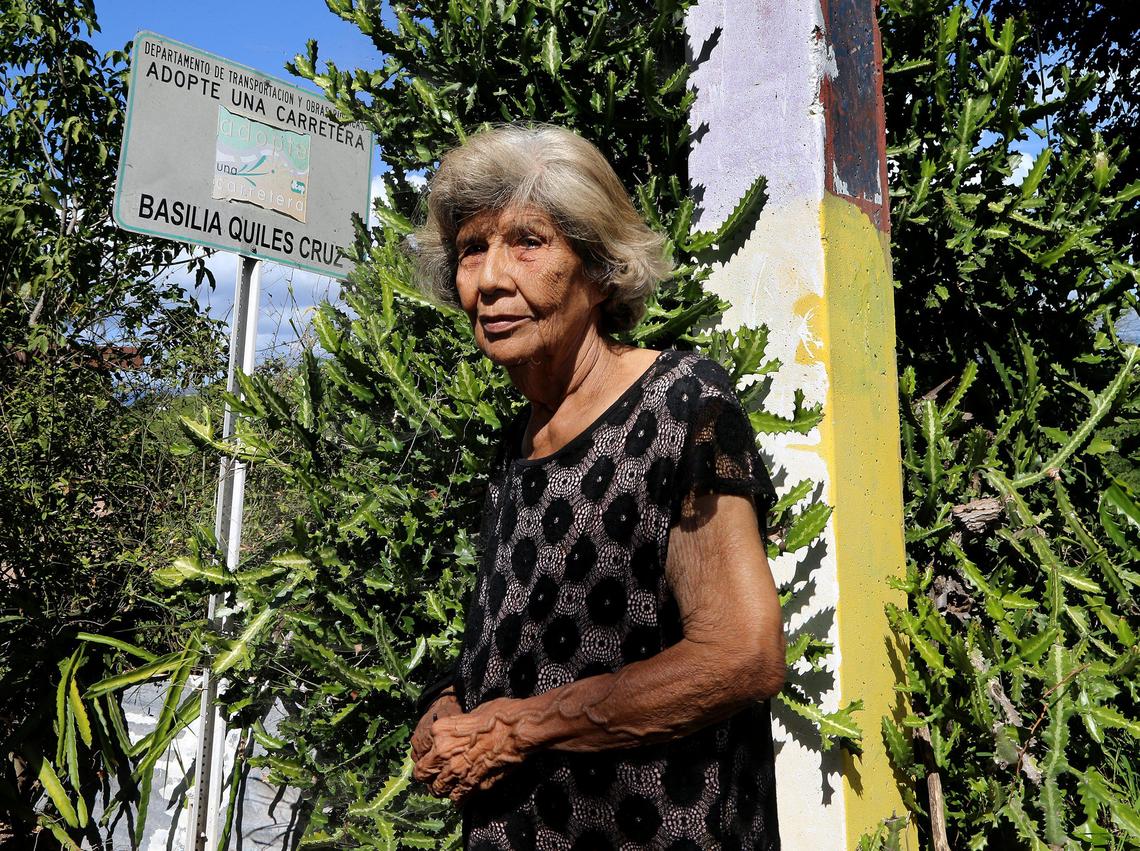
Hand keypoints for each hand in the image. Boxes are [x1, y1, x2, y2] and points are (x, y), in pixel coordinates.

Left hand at [413, 698, 529, 802]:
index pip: (420, 749)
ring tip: (448, 786)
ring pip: (437, 789)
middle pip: (422, 773)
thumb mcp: (472, 714)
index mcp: (440, 731)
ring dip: (441, 788)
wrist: (518, 730)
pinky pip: (457, 797)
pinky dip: (458, 798)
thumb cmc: (499, 715)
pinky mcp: (471, 784)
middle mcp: (442, 752)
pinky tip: (462, 794)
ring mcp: (455, 770)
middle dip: (428, 775)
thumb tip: (458, 736)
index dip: (427, 754)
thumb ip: (458, 729)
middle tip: (435, 775)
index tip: (432, 756)